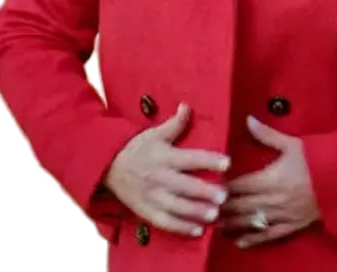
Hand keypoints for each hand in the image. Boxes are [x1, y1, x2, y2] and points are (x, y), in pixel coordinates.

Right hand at [104, 103, 229, 236]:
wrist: (109, 167)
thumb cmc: (137, 148)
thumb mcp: (155, 133)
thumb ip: (175, 123)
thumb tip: (188, 106)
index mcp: (164, 156)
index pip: (191, 158)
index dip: (209, 160)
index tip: (227, 163)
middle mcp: (159, 177)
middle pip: (186, 186)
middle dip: (206, 192)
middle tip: (224, 196)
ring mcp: (152, 196)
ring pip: (177, 207)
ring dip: (196, 212)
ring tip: (215, 214)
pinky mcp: (146, 211)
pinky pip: (165, 222)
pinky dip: (181, 228)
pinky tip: (197, 230)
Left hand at [219, 115, 319, 247]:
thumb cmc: (317, 158)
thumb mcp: (291, 143)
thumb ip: (267, 134)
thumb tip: (248, 120)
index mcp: (271, 178)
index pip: (240, 185)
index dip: (222, 188)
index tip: (207, 189)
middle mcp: (273, 200)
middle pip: (241, 206)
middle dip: (221, 208)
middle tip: (204, 210)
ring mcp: (283, 215)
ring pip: (251, 222)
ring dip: (232, 224)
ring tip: (214, 226)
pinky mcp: (293, 225)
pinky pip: (270, 235)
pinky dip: (254, 239)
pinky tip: (240, 242)